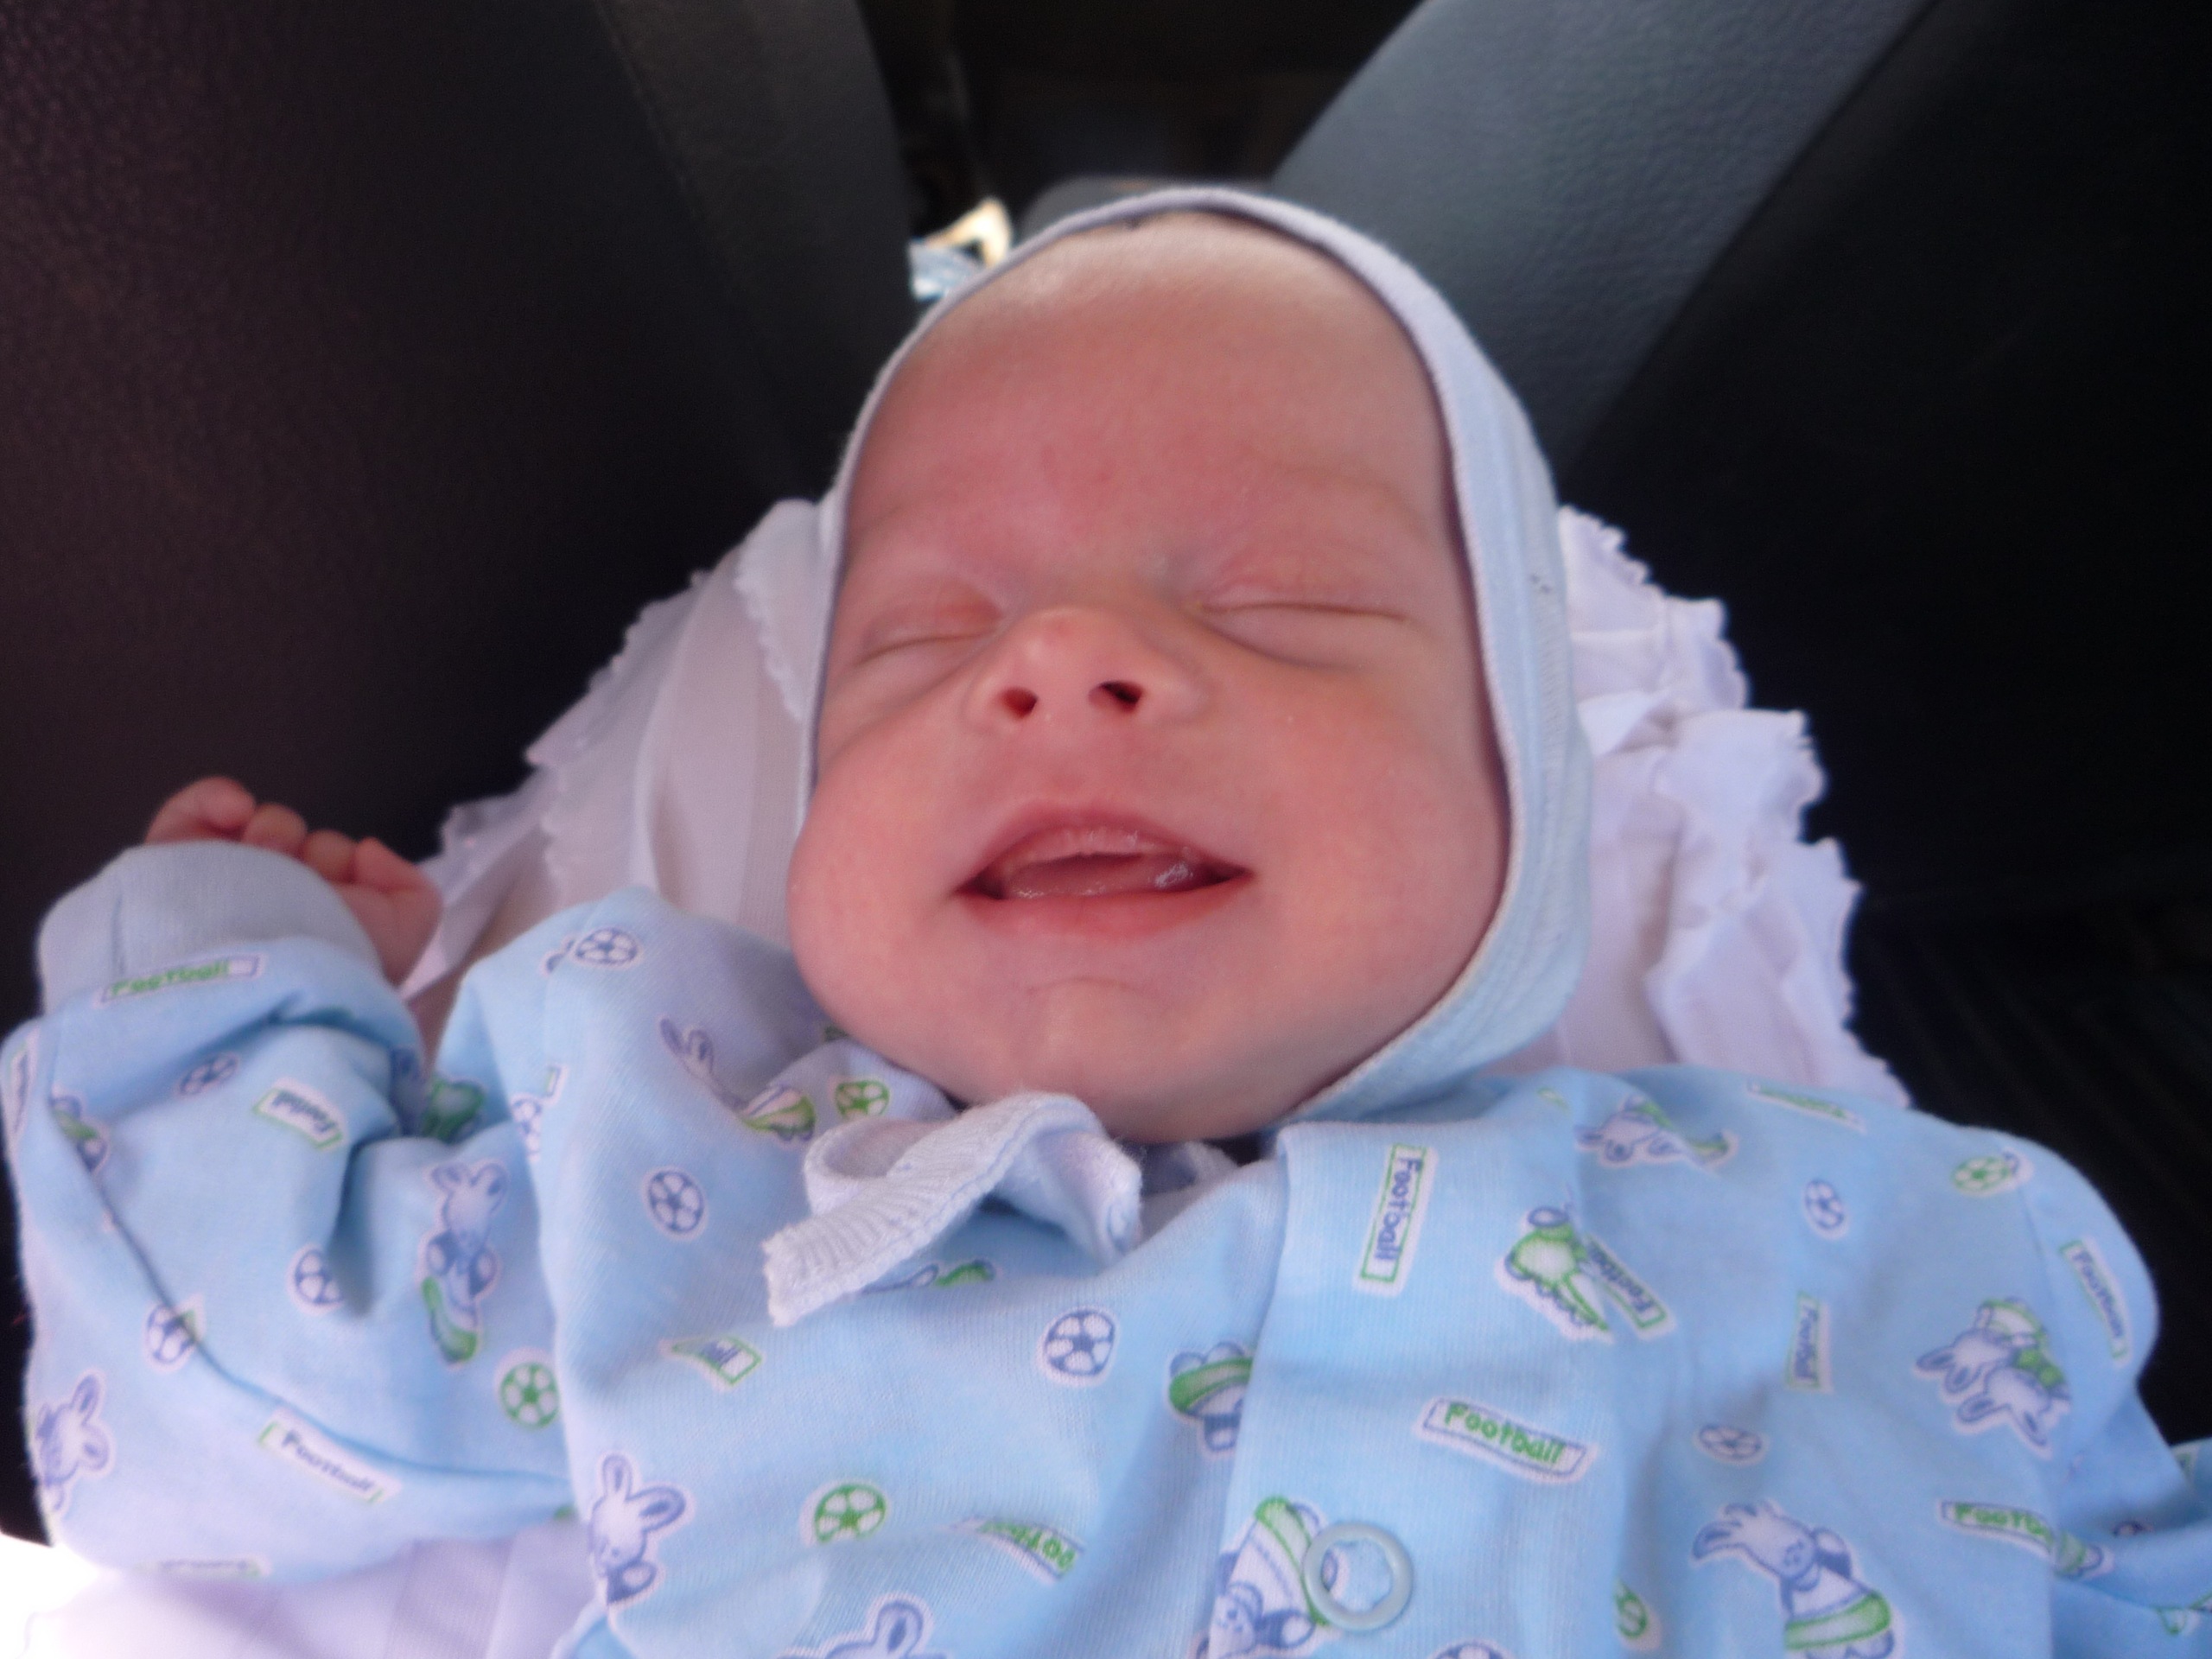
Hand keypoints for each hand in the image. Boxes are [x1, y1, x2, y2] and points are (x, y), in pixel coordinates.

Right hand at [146, 777, 440, 985]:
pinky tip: (235, 811)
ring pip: (258, 828)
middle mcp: (270, 903)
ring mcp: (220, 883)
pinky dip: (217, 797)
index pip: (335, 868)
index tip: (346, 885)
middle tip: (303, 881)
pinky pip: (191, 812)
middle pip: (301, 844)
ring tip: (268, 860)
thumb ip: (410, 888)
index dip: (346, 866)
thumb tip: (367, 850)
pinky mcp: (173, 863)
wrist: (257, 970)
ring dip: (275, 831)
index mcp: (317, 921)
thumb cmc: (335, 955)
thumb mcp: (403, 933)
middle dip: (312, 852)